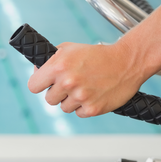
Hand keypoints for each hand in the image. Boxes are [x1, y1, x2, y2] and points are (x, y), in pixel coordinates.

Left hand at [27, 42, 148, 117]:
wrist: (126, 61)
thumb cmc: (98, 54)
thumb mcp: (70, 48)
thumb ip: (51, 59)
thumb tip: (37, 71)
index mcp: (58, 66)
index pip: (33, 86)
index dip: (39, 84)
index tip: (45, 84)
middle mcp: (68, 82)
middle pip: (49, 99)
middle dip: (57, 93)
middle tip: (70, 85)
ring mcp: (80, 96)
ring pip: (64, 108)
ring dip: (71, 101)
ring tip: (84, 88)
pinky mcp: (93, 108)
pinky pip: (79, 113)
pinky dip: (85, 106)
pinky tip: (93, 94)